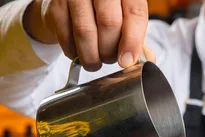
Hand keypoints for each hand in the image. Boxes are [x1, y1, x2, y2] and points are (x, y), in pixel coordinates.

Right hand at [23, 0, 154, 70]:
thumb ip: (136, 38)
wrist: (66, 2)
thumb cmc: (100, 11)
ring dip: (91, 56)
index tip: (127, 61)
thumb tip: (148, 60)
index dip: (133, 41)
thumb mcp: (123, 19)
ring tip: (94, 63)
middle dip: (110, 50)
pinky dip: (73, 53)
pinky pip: (66, 36)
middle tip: (109, 59)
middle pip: (110, 23)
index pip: (135, 12)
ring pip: (86, 31)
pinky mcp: (56, 4)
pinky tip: (77, 54)